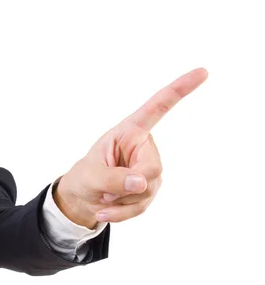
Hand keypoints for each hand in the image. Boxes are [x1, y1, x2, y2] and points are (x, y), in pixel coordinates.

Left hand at [55, 67, 207, 227]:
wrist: (82, 198)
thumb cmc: (84, 177)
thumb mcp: (90, 175)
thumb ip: (113, 178)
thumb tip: (142, 183)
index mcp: (130, 131)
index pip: (158, 108)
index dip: (180, 90)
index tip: (203, 72)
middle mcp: (145, 148)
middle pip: (152, 169)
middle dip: (127, 185)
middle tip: (105, 189)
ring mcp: (150, 170)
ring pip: (147, 192)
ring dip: (120, 201)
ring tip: (103, 196)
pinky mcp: (150, 190)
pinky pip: (142, 206)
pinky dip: (122, 213)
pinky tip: (105, 210)